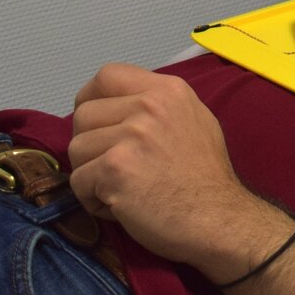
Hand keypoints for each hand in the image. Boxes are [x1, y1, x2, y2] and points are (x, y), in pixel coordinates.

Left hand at [67, 62, 287, 283]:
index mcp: (168, 90)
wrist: (219, 218)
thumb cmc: (206, 178)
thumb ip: (157, 107)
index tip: (96, 123)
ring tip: (121, 188)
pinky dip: (92, 200)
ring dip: (90, 174)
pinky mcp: (116, 169)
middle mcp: (150, 105)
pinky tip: (120, 205)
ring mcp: (132, 135)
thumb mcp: (193, 121)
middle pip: (83, 114)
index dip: (91, 99)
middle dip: (89, 144)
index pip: (107, 76)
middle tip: (114, 167)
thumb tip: (118, 107)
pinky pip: (77, 181)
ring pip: (76, 148)